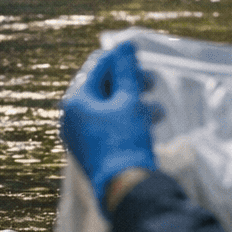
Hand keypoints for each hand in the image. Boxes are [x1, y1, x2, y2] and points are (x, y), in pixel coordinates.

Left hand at [60, 41, 156, 213]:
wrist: (125, 188)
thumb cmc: (125, 139)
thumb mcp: (129, 100)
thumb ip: (126, 70)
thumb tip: (124, 44)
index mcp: (75, 101)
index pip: (97, 68)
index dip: (120, 59)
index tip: (138, 53)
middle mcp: (72, 117)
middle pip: (104, 89)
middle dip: (131, 84)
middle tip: (153, 81)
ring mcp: (81, 136)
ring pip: (111, 109)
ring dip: (136, 104)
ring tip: (159, 110)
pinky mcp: (93, 150)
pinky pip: (110, 126)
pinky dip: (129, 121)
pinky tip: (150, 124)